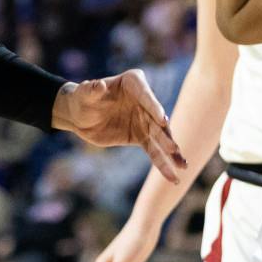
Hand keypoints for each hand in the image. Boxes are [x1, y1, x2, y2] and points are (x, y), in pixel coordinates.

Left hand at [53, 70, 184, 182]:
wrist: (78, 116)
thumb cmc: (82, 98)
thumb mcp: (84, 93)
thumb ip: (92, 89)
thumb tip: (99, 85)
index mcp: (133, 83)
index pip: (146, 95)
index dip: (154, 107)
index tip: (163, 120)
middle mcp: (144, 101)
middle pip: (158, 119)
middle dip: (166, 134)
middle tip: (174, 148)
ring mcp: (145, 120)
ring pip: (160, 137)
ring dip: (171, 152)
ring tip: (183, 165)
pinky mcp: (140, 137)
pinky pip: (153, 151)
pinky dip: (163, 164)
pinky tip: (173, 177)